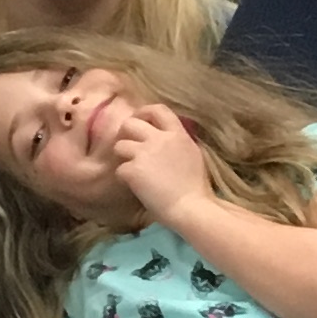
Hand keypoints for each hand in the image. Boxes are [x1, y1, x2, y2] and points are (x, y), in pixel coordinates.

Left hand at [103, 98, 213, 225]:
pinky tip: (133, 186)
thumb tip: (165, 136)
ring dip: (122, 157)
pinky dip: (124, 178)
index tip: (139, 120)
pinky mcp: (133, 170)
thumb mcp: (193, 155)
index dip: (144, 112)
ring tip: (132, 169)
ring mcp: (144, 153)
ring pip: (119, 146)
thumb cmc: (196, 187)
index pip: (158, 109)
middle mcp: (159, 139)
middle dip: (125, 134)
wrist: (191, 208)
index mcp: (177, 134)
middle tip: (128, 147)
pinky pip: (119, 169)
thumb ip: (177, 142)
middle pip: (130, 123)